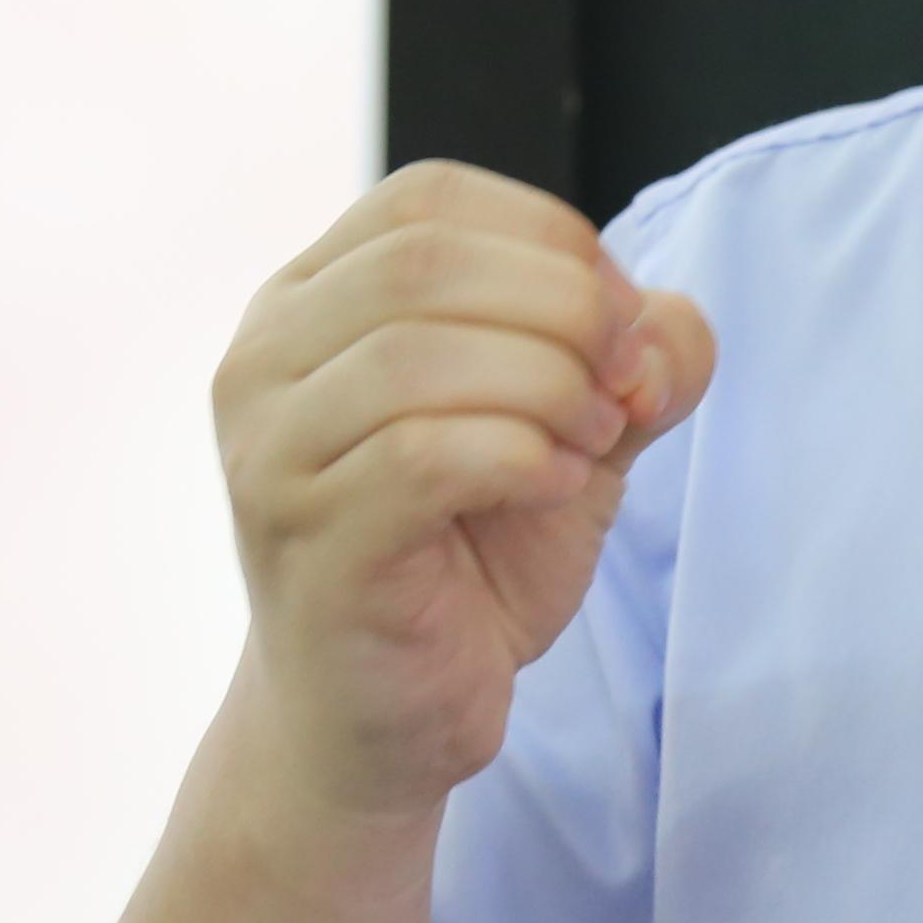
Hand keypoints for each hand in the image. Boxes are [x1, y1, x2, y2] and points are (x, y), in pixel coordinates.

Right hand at [209, 162, 716, 830]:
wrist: (389, 722)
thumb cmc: (466, 559)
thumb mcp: (572, 427)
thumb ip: (632, 354)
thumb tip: (661, 330)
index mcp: (309, 300)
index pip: (427, 200)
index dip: (550, 237)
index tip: (622, 318)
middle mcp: (262, 359)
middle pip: (425, 262)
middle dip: (563, 309)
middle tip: (623, 386)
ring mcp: (269, 452)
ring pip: (416, 351)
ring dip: (546, 386)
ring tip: (593, 445)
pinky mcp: (305, 539)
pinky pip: (421, 456)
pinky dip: (520, 457)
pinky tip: (558, 487)